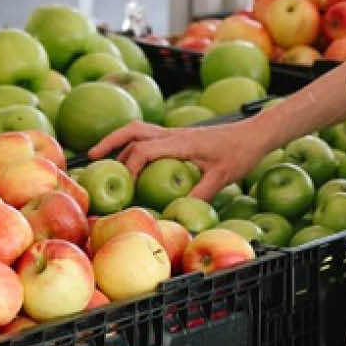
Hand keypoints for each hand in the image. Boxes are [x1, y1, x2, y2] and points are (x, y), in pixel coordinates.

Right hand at [88, 118, 267, 200]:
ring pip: (139, 131)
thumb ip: (199, 195)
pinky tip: (132, 161)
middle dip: (110, 142)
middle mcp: (173, 135)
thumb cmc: (240, 153)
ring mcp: (176, 134)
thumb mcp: (221, 177)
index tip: (124, 188)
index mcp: (180, 143)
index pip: (143, 149)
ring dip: (119, 141)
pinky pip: (150, 138)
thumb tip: (177, 215)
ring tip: (103, 158)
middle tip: (91, 157)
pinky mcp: (180, 138)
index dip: (128, 166)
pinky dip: (134, 145)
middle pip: (133, 131)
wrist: (254, 133)